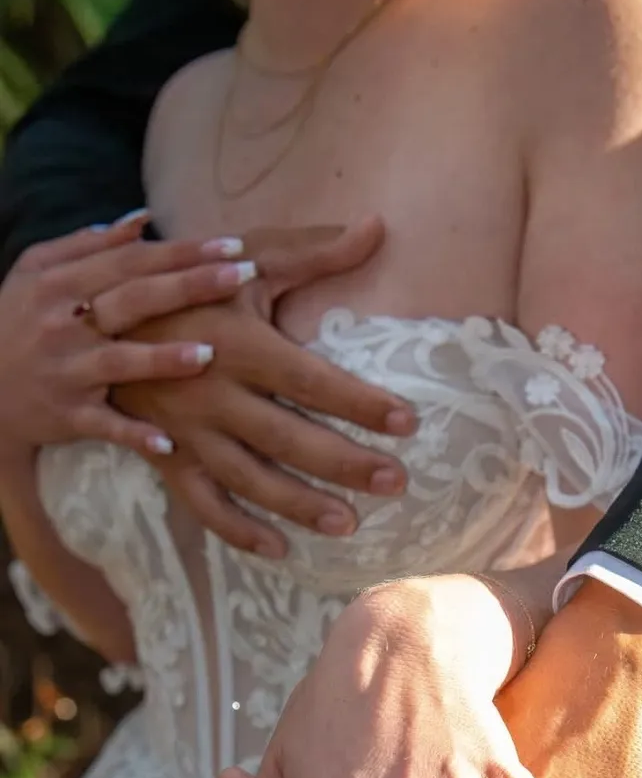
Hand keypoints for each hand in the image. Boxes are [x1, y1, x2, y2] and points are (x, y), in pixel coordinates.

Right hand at [0, 210, 277, 464]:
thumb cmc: (17, 322)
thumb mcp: (36, 272)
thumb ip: (88, 245)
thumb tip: (141, 220)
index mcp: (61, 283)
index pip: (130, 261)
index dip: (181, 251)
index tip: (231, 245)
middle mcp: (64, 324)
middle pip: (133, 300)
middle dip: (188, 286)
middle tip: (240, 277)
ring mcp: (67, 371)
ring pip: (119, 361)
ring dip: (162, 359)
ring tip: (208, 353)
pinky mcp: (67, 415)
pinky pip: (105, 425)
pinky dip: (134, 434)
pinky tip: (168, 441)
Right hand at [113, 219, 419, 557]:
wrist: (98, 313)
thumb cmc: (190, 282)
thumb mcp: (248, 258)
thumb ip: (314, 250)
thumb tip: (376, 227)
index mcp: (240, 344)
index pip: (313, 380)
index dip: (361, 403)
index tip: (407, 421)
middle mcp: (214, 393)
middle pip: (289, 438)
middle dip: (344, 463)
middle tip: (396, 483)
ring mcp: (188, 431)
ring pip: (249, 480)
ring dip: (299, 506)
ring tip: (348, 525)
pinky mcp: (167, 457)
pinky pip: (203, 503)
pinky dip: (238, 530)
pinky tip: (279, 550)